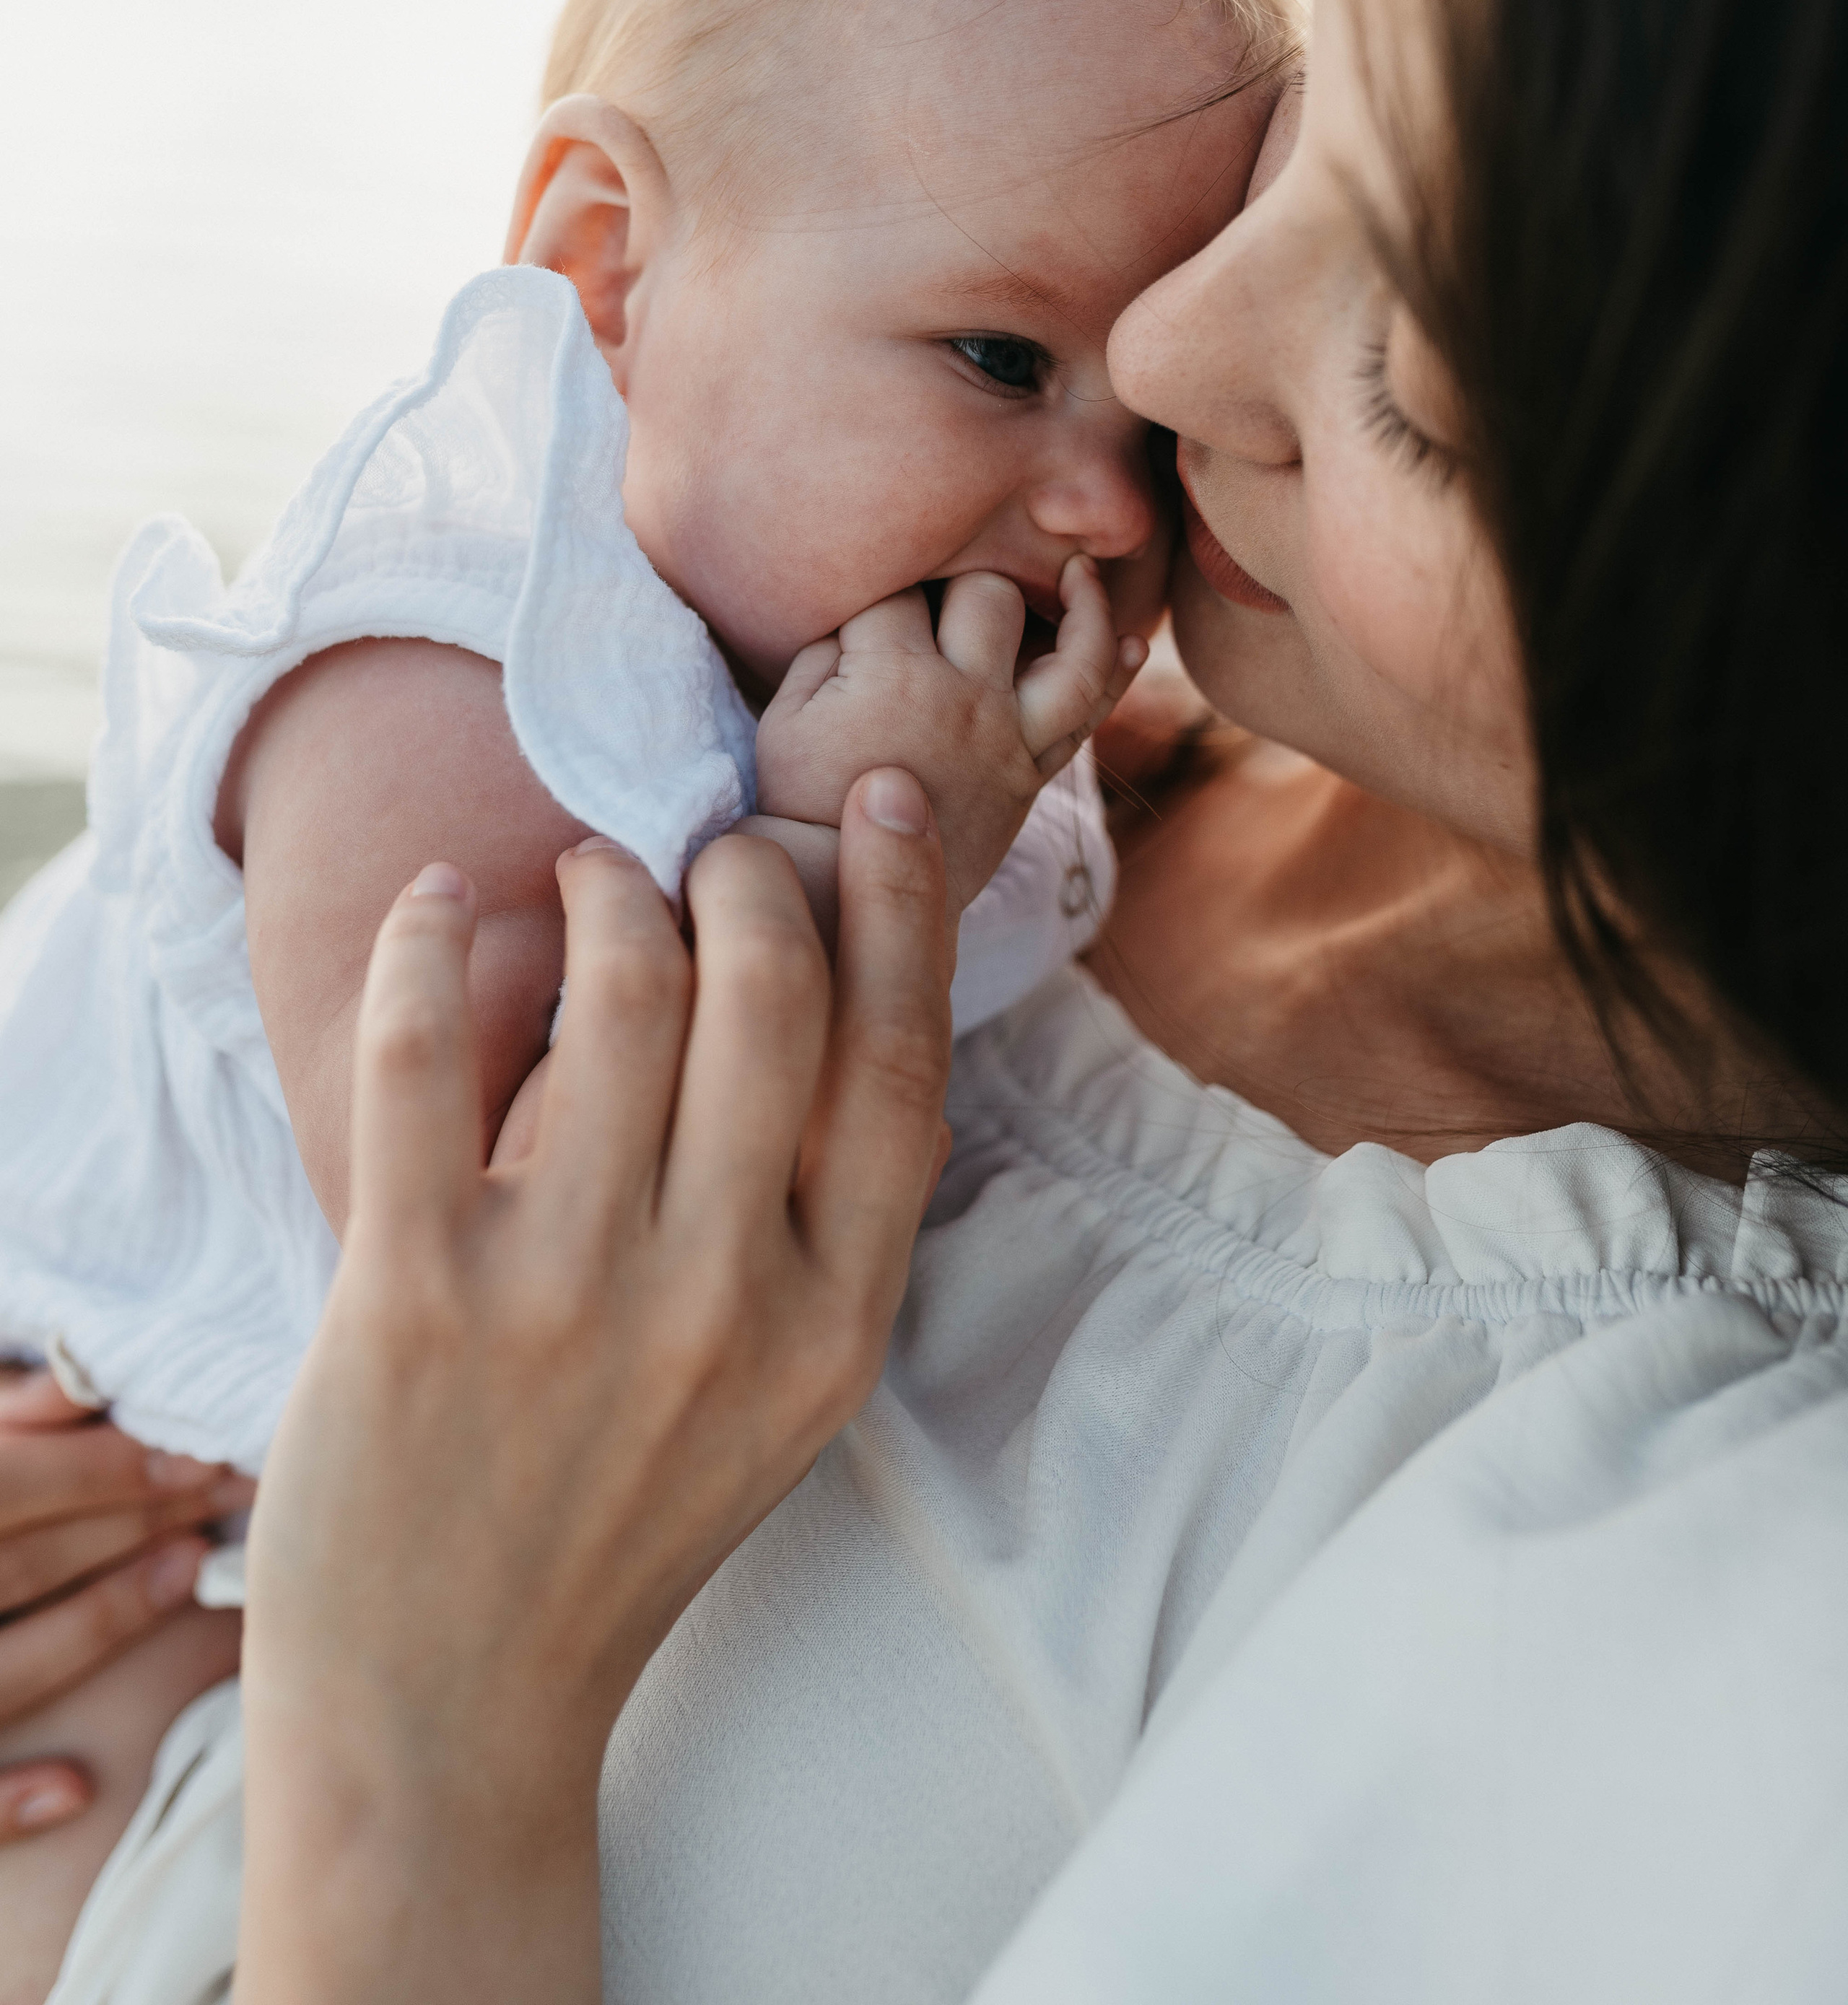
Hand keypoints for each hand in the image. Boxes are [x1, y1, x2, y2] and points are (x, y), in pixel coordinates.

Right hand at [0, 1369, 252, 1840]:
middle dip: (130, 1524)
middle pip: (19, 1563)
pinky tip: (75, 1790)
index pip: (14, 1485)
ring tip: (182, 1571)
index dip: (107, 1468)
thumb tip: (78, 1385)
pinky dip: (4, 1799)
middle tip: (224, 1492)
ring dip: (96, 1626)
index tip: (197, 1449)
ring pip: (0, 1671)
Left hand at [238, 769, 951, 2004]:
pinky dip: (432, 945)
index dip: (902, 903)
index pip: (899, 1058)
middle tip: (702, 852)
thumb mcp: (783, 1393)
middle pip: (769, 990)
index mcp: (832, 1322)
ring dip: (604, 886)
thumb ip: (816, 1222)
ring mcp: (567, 1296)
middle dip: (741, 873)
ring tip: (586, 876)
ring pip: (617, 989)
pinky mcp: (413, 1293)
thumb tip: (827, 986)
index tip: (880, 802)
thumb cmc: (619, 1524)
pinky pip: (425, 1055)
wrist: (450, 1710)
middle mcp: (720, 1301)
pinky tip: (441, 905)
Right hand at [755, 553, 1145, 913]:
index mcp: (893, 672)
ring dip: (1086, 605)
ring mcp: (1007, 736)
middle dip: (968, 578)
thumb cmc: (804, 794)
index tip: (873, 608)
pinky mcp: (1030, 774)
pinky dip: (1116, 678)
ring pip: (1073, 651)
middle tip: (949, 591)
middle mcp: (964, 696)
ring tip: (1081, 572)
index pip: (902, 590)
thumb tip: (868, 614)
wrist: (845, 890)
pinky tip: (1134, 645)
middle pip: (991, 594)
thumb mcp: (786, 713)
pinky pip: (1089, 719)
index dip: (884, 587)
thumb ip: (824, 648)